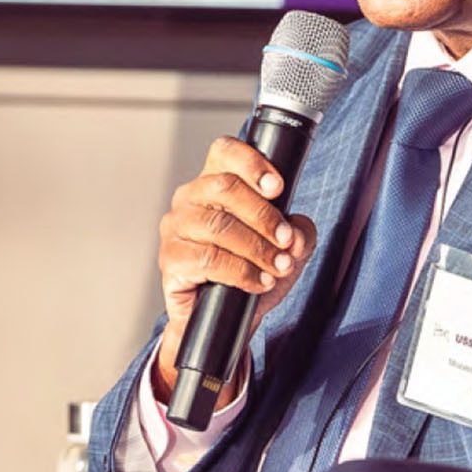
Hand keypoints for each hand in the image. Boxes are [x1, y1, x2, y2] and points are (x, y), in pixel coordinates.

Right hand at [155, 137, 315, 402]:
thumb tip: (297, 233)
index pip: (225, 152)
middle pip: (224, 187)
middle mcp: (190, 198)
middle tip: (286, 240)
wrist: (227, 319)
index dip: (252, 163)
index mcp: (215, 182)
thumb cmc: (252, 271)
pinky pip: (208, 259)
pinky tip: (258, 282)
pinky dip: (241, 272)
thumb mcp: (288, 250)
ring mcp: (176, 228)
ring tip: (278, 266)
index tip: (278, 187)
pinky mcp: (171, 259)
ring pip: (218, 226)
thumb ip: (300, 234)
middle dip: (263, 215)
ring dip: (256, 248)